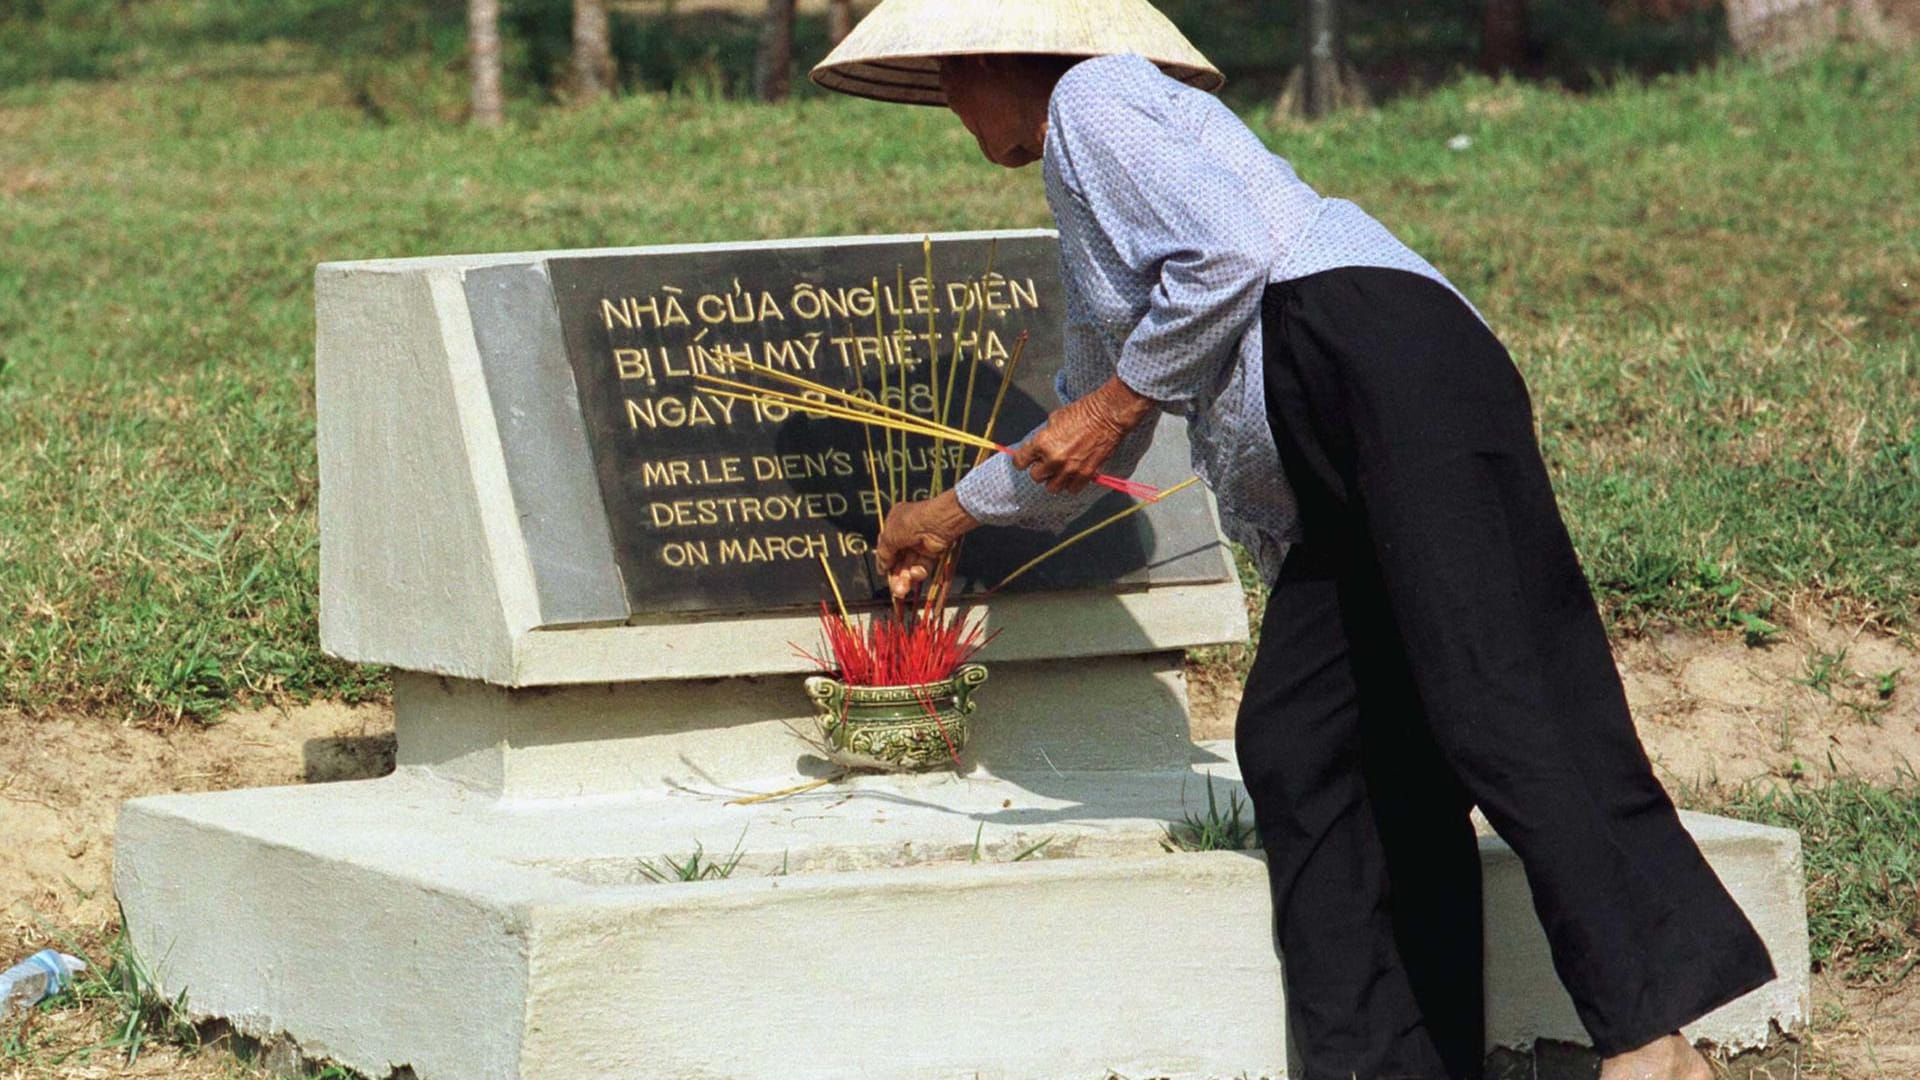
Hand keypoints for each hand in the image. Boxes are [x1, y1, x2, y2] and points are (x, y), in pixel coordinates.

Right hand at [874, 489, 979, 599]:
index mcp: (895, 525)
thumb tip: (881, 565)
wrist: (938, 521)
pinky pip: (923, 565)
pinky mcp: (932, 552)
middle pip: (898, 559)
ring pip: (910, 565)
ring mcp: (920, 543)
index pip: (887, 547)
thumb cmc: (911, 522)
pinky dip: (919, 571)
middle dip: (896, 575)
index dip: (884, 561)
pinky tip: (916, 573)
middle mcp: (907, 534)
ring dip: (905, 578)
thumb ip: (883, 552)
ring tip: (902, 590)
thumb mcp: (889, 536)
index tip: (882, 573)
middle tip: (894, 590)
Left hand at [1010, 375, 1154, 493]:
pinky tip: (1073, 475)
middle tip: (1046, 463)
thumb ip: (1044, 437)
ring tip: (1060, 471)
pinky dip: (1071, 484)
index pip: (1020, 462)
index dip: (1022, 461)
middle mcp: (1053, 458)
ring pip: (1052, 488)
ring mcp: (1070, 468)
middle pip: (1036, 477)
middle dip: (1040, 470)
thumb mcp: (1054, 419)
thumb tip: (1038, 447)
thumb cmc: (1083, 412)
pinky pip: (1072, 489)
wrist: (1107, 415)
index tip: (1026, 461)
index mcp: (1042, 442)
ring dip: (1054, 480)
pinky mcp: (1085, 474)